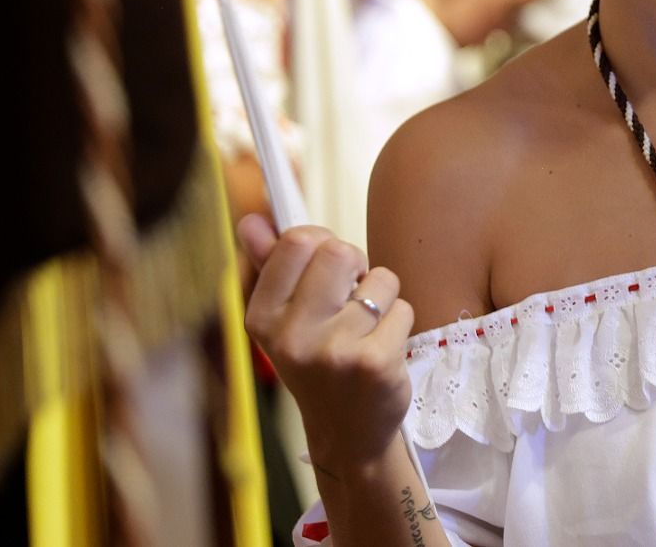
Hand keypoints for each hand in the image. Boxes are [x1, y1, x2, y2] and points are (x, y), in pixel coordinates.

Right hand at [239, 214, 414, 470]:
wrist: (347, 435)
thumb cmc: (319, 364)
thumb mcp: (286, 320)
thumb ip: (270, 266)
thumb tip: (253, 219)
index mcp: (263, 318)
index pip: (296, 241)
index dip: (321, 243)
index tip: (325, 265)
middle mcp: (293, 336)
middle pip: (339, 251)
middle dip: (356, 265)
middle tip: (351, 296)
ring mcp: (334, 351)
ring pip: (380, 278)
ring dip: (383, 297)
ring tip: (366, 329)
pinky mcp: (374, 363)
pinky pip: (403, 308)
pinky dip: (400, 322)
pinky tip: (382, 350)